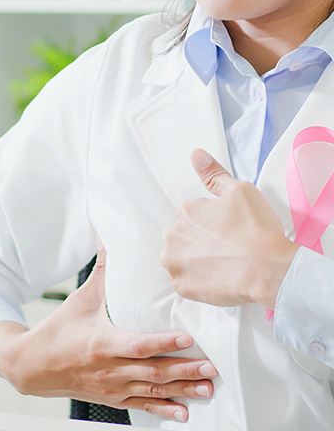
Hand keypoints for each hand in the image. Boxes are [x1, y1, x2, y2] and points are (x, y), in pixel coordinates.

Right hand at [0, 244, 217, 422]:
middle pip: (153, 371)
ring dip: (182, 390)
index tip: (188, 339)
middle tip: (212, 367)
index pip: (138, 345)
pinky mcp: (113, 398)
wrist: (34, 365)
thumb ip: (101, 270)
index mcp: (102, 343)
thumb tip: (109, 237)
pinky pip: (143, 406)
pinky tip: (183, 412)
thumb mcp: (80, 299)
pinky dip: (164, 410)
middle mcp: (110, 369)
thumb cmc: (59, 330)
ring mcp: (113, 387)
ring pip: (153, 390)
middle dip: (185, 370)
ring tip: (208, 386)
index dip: (164, 343)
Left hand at [161, 149, 297, 307]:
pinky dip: (198, 282)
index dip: (213, 225)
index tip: (229, 232)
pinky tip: (217, 279)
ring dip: (195, 262)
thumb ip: (214, 173)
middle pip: (183, 237)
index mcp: (185, 211)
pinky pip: (185, 282)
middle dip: (200, 242)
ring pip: (180, 259)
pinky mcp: (181, 286)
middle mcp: (172, 234)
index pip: (193, 216)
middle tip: (227, 250)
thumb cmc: (256, 229)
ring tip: (222, 265)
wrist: (267, 268)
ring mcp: (174, 262)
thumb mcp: (239, 190)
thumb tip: (196, 154)